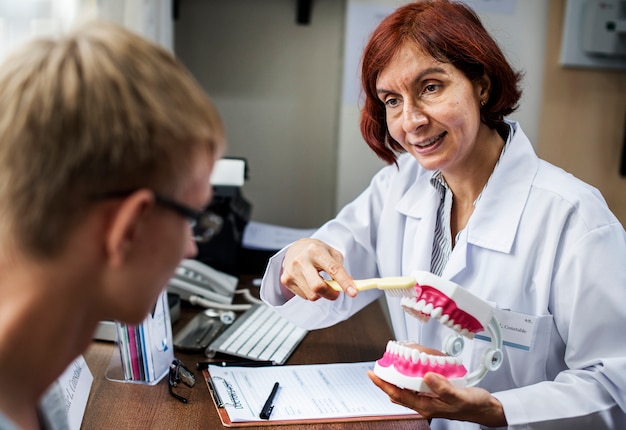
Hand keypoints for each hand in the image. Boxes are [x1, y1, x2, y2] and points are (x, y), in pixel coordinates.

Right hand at [280, 238, 357, 300]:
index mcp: (316, 250)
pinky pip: (304, 296)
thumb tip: (348, 287)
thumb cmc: (316, 251)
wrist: (295, 248)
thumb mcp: (331, 253)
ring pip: (311, 295)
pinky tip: (309, 282)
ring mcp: (292, 270)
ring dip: (321, 294)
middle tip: (336, 293)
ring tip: (320, 282)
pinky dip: (311, 292)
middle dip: (330, 294)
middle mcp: (301, 260)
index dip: (344, 282)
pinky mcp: (286, 279)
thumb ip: (340, 269)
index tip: (353, 293)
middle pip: (318, 286)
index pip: (333, 269)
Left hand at [367, 370, 506, 426]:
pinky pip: (416, 386)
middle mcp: (424, 405)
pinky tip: (412, 368)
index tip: (372, 374)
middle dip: (386, 380)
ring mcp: (428, 400)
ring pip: (405, 389)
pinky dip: (410, 377)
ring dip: (396, 378)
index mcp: (426, 407)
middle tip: (378, 366)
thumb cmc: (474, 405)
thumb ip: (443, 387)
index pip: (397, 394)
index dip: (382, 384)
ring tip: (391, 364)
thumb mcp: (459, 396)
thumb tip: (426, 376)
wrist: (486, 409)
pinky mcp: (434, 394)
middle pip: (397, 392)